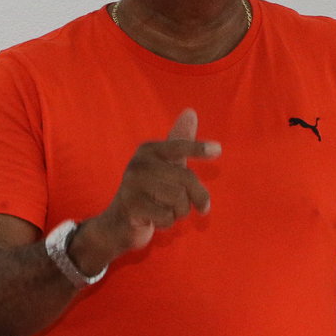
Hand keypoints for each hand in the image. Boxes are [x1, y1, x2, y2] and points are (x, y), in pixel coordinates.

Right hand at [78, 109, 219, 267]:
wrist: (117, 224)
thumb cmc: (148, 192)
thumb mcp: (165, 165)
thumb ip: (179, 141)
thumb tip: (190, 111)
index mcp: (148, 151)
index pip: (178, 146)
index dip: (197, 148)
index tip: (218, 150)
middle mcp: (138, 164)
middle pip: (186, 178)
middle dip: (199, 196)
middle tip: (204, 208)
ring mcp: (132, 185)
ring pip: (178, 199)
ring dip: (181, 212)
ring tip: (172, 212)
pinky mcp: (131, 207)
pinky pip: (166, 216)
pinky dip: (168, 223)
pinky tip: (157, 220)